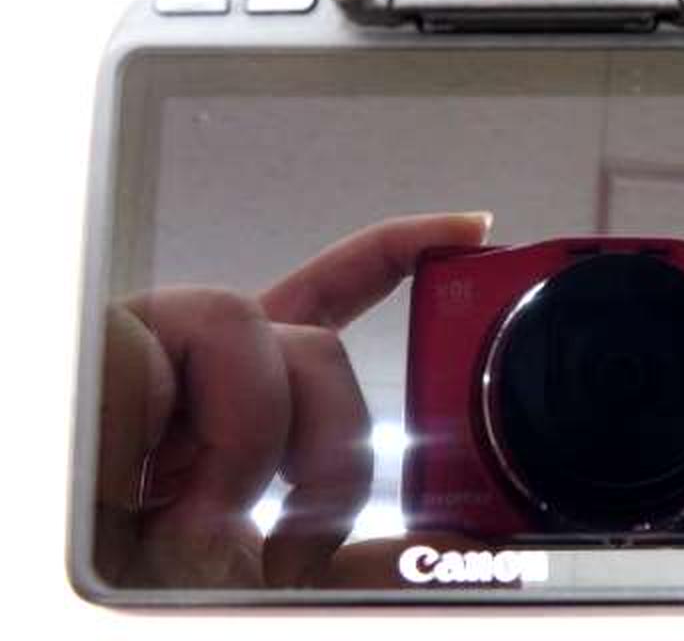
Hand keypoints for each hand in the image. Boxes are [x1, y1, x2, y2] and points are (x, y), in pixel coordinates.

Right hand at [94, 211, 492, 588]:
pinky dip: (148, 434)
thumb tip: (464, 541)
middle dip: (327, 440)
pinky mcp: (76, 358)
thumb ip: (368, 561)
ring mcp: (133, 362)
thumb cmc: (151, 601)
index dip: (395, 252)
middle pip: (310, 336)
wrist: (68, 621)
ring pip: (238, 321)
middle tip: (292, 530)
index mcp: (240, 403)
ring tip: (203, 515)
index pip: (326, 301)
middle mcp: (192, 371)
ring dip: (243, 432)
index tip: (467, 230)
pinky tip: (130, 493)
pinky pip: (139, 351)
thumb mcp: (282, 586)